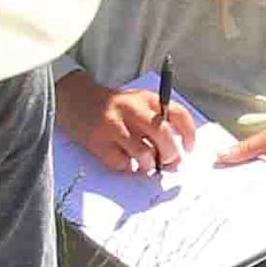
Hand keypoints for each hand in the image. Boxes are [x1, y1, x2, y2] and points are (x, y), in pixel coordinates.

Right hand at [56, 70, 196, 173]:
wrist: (76, 100)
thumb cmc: (115, 108)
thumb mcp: (139, 104)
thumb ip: (158, 122)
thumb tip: (177, 155)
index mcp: (147, 98)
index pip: (178, 114)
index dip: (189, 135)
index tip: (189, 149)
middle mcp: (132, 109)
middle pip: (163, 135)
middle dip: (171, 155)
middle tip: (169, 164)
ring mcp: (114, 125)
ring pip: (144, 154)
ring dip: (149, 165)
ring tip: (146, 164)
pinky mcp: (99, 142)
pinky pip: (122, 163)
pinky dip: (127, 167)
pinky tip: (124, 160)